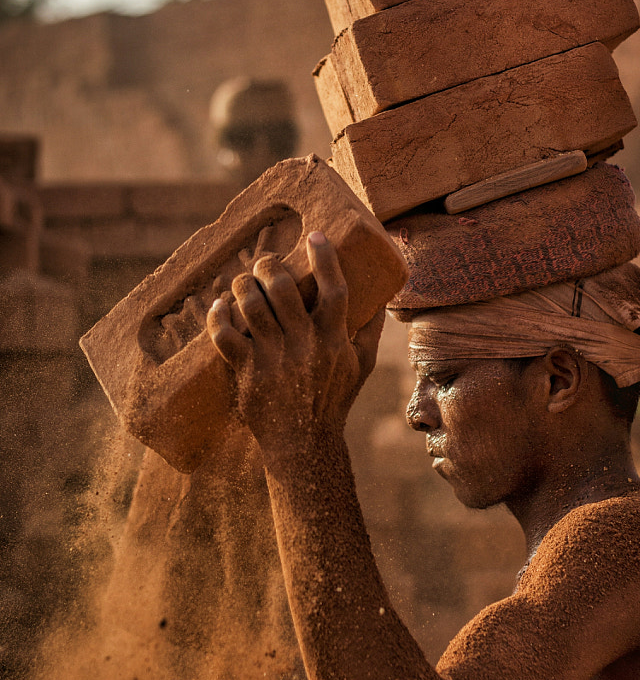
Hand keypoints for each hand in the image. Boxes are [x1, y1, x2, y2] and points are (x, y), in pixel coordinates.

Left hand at [207, 232, 384, 450]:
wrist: (305, 444)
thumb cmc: (334, 400)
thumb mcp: (361, 365)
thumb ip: (370, 329)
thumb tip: (381, 296)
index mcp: (335, 340)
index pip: (334, 289)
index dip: (325, 258)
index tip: (314, 235)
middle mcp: (305, 345)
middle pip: (284, 289)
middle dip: (270, 266)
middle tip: (264, 262)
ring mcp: (275, 359)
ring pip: (253, 306)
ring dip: (243, 285)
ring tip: (241, 281)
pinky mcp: (249, 372)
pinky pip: (226, 337)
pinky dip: (218, 317)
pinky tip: (219, 306)